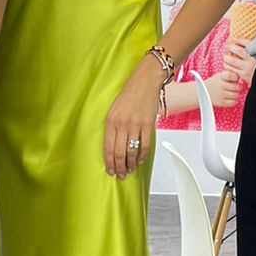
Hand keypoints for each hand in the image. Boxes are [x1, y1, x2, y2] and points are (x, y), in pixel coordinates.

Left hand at [104, 53, 163, 178]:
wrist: (144, 81)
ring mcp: (135, 124)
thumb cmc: (129, 95)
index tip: (110, 171)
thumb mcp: (113, 109)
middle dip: (119, 167)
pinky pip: (145, 145)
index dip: (109, 162)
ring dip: (130, 163)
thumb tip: (113, 147)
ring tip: (130, 169)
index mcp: (110, 120)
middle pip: (119, 152)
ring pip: (132, 151)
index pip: (107, 147)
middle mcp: (122, 123)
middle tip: (120, 174)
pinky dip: (142, 155)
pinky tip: (139, 160)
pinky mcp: (148, 124)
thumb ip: (112, 127)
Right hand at [205, 69, 240, 108]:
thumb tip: (241, 78)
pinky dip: (233, 101)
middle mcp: (220, 85)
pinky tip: (229, 98)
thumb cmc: (215, 83)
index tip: (234, 79)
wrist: (202, 92)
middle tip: (234, 88)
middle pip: (237, 87)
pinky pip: (233, 103)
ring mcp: (220, 94)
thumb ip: (230, 75)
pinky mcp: (220, 102)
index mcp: (221, 77)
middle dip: (237, 87)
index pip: (232, 75)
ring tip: (230, 93)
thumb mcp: (220, 76)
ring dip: (235, 94)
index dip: (235, 78)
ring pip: (236, 95)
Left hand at [222, 38, 255, 86]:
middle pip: (238, 50)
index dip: (240, 40)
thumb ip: (255, 48)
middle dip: (231, 48)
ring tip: (225, 57)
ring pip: (232, 60)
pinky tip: (226, 65)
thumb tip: (244, 41)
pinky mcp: (245, 76)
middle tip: (228, 48)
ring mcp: (248, 68)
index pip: (247, 43)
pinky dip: (227, 67)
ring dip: (226, 58)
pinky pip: (232, 70)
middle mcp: (253, 60)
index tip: (235, 39)